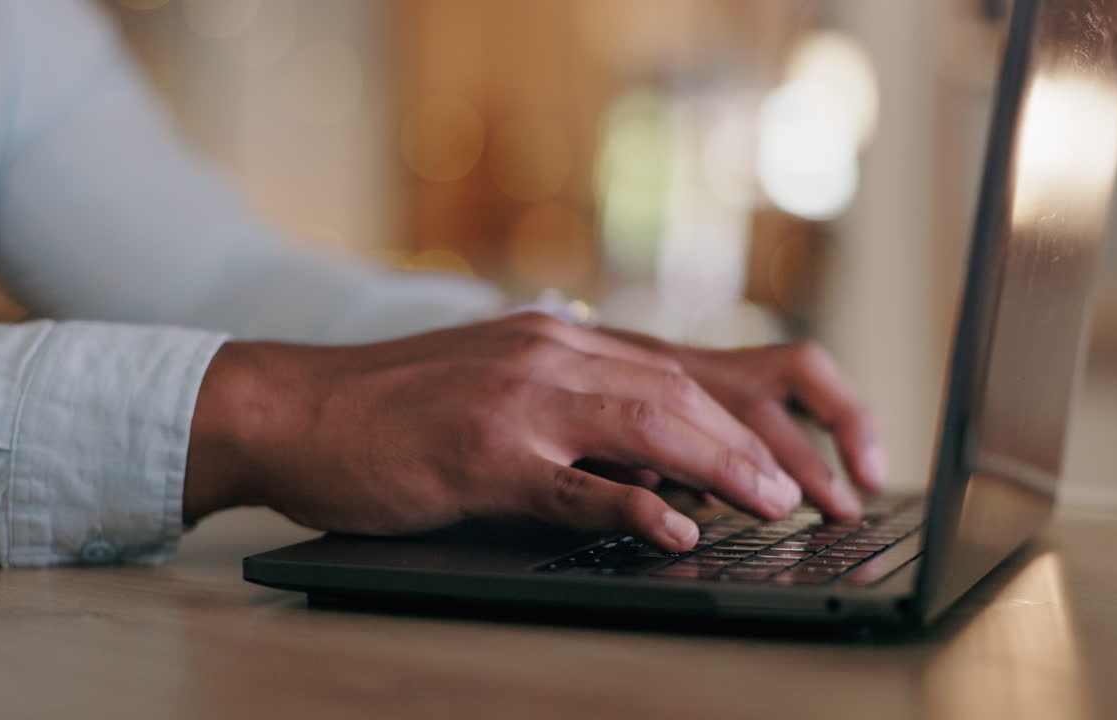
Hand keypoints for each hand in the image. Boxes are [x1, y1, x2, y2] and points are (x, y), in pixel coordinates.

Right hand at [182, 314, 856, 551]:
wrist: (296, 408)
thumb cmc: (396, 409)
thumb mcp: (500, 389)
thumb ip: (575, 412)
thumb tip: (657, 463)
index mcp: (561, 342)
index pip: (685, 370)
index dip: (757, 415)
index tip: (805, 462)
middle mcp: (551, 356)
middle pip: (686, 390)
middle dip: (764, 444)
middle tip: (819, 495)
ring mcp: (517, 401)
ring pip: (648, 421)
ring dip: (723, 464)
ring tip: (775, 504)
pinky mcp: (481, 453)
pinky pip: (573, 480)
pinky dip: (632, 503)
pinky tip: (674, 526)